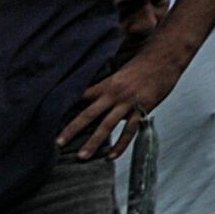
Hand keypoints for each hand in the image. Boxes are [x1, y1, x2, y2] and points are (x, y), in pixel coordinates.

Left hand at [63, 39, 188, 157]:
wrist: (166, 57)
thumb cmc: (141, 64)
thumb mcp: (119, 72)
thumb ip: (105, 87)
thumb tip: (90, 99)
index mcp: (106, 84)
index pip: (81, 97)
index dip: (66, 107)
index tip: (48, 119)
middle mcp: (114, 94)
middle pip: (89, 114)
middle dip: (72, 129)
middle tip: (57, 143)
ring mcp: (129, 103)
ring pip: (107, 126)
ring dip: (93, 142)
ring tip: (81, 157)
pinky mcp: (143, 109)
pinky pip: (130, 131)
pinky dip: (120, 145)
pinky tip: (111, 156)